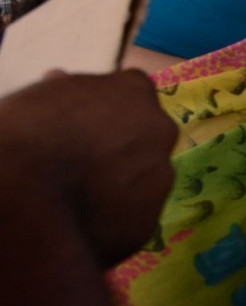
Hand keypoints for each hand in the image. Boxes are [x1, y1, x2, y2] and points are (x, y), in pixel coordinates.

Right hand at [0, 70, 175, 266]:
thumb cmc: (24, 137)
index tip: (83, 125)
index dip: (105, 111)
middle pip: (146, 136)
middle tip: (82, 164)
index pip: (131, 93)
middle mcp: (160, 128)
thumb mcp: (39, 98)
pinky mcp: (149, 220)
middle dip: (121, 147)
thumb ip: (63, 91)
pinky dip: (113, 221)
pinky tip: (83, 225)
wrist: (24, 202)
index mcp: (135, 90)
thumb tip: (60, 79)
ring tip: (79, 199)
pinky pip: (132, 218)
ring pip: (143, 179)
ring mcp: (160, 176)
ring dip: (120, 185)